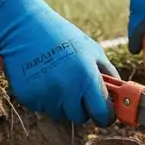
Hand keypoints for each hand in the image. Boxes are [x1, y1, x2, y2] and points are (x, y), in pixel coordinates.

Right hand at [0, 0, 118, 126]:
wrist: (24, 27)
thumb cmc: (61, 35)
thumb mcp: (92, 49)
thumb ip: (108, 73)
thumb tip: (120, 94)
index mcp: (86, 77)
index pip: (101, 113)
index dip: (104, 115)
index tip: (104, 113)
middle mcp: (67, 90)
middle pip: (80, 117)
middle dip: (82, 108)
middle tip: (76, 89)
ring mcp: (46, 95)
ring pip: (61, 114)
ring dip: (62, 103)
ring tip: (57, 78)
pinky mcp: (29, 97)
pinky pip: (43, 107)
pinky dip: (45, 98)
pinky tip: (42, 78)